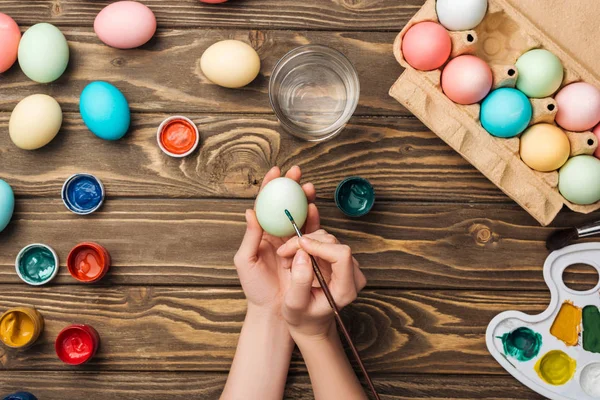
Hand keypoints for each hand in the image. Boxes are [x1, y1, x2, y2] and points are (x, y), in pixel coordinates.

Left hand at [234, 166, 319, 316]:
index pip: (265, 204)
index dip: (269, 187)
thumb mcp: (245, 262)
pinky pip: (311, 230)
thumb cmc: (255, 289)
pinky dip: (313, 218)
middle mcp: (277, 233)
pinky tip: (313, 207)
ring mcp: (292, 241)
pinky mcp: (305, 250)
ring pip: (299, 213)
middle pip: (284, 203)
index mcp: (261, 233)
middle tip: (296, 172)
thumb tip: (250, 212)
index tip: (275, 172)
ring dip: (304, 198)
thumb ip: (249, 237)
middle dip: (290, 186)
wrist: (273, 310)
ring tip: (308, 187)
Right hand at [277, 230, 366, 339]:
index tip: (299, 245)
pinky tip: (296, 256)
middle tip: (284, 253)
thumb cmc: (303, 317)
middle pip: (333, 243)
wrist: (311, 321)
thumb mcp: (295, 304)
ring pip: (327, 239)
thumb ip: (300, 281)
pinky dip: (307, 244)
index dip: (320, 245)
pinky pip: (325, 241)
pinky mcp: (340, 259)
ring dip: (304, 244)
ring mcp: (348, 265)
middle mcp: (353, 275)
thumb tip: (302, 253)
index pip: (342, 255)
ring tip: (288, 259)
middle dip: (305, 243)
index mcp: (345, 289)